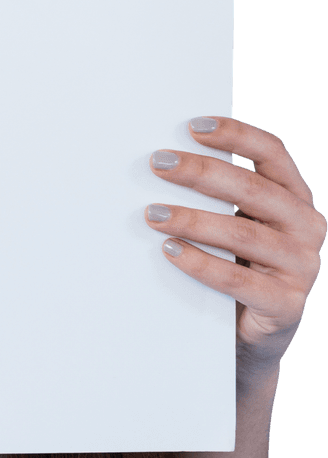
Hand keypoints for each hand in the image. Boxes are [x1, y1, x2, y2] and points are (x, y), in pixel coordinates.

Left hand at [144, 116, 325, 387]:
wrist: (249, 331)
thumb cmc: (234, 260)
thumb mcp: (232, 220)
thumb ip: (215, 193)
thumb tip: (161, 159)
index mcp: (293, 196)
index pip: (272, 153)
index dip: (236, 135)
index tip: (193, 125)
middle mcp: (305, 226)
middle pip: (252, 189)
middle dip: (201, 172)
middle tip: (159, 163)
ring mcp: (301, 267)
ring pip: (242, 234)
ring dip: (192, 220)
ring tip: (152, 213)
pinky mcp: (286, 305)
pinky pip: (238, 281)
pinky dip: (200, 262)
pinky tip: (170, 250)